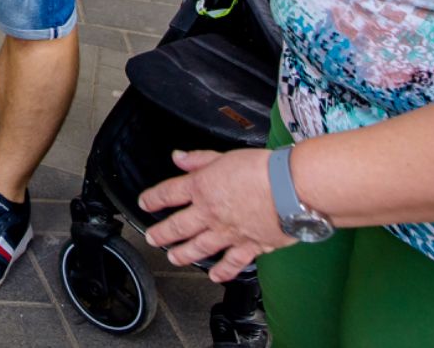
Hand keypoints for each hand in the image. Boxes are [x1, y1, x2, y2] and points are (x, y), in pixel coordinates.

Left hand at [141, 147, 292, 282]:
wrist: (289, 189)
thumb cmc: (263, 169)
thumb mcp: (225, 156)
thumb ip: (200, 159)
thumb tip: (178, 157)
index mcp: (202, 187)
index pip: (169, 193)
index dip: (153, 198)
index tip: (145, 203)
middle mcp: (210, 213)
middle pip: (177, 226)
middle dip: (162, 234)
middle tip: (152, 238)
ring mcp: (227, 232)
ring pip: (198, 248)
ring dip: (183, 254)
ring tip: (174, 258)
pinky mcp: (248, 246)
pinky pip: (231, 263)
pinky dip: (222, 271)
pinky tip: (215, 276)